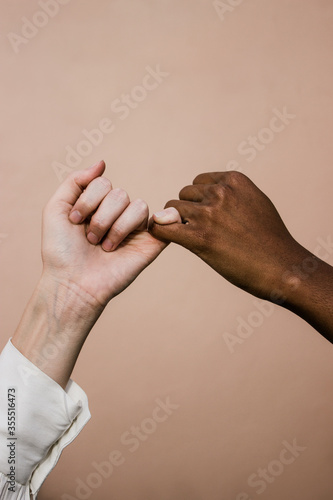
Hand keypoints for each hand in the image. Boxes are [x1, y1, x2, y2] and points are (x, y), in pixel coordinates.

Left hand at [42, 161, 180, 309]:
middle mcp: (117, 214)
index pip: (103, 183)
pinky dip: (168, 216)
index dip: (87, 201)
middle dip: (100, 217)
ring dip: (116, 227)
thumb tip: (102, 163)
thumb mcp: (56, 208)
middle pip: (119, 194)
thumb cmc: (61, 251)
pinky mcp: (151, 243)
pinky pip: (168, 219)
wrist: (72, 283)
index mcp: (98, 204)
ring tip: (106, 247)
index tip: (74, 221)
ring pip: (138, 205)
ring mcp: (135, 228)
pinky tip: (155, 224)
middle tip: (90, 239)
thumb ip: (75, 181)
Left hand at [149, 171, 307, 299]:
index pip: (199, 181)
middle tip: (201, 230)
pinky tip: (165, 238)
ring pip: (171, 208)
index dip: (199, 199)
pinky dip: (159, 231)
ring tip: (194, 239)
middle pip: (185, 194)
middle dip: (188, 210)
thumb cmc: (271, 239)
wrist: (281, 267)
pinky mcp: (199, 237)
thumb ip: (234, 193)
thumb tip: (210, 191)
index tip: (207, 216)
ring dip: (177, 222)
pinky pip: (163, 227)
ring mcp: (209, 214)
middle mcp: (220, 192)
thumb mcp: (257, 202)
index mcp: (234, 180)